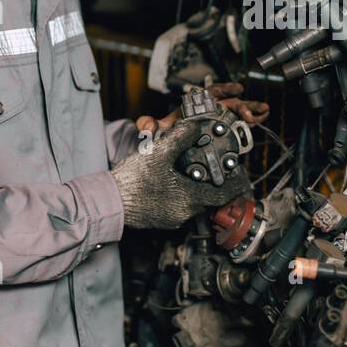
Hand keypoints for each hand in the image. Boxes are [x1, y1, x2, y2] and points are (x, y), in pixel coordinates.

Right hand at [111, 117, 252, 229]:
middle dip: (213, 182)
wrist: (107, 201)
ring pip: (192, 202)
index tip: (239, 174)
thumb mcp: (159, 152)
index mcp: (189, 199)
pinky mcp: (159, 219)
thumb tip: (195, 126)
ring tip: (193, 170)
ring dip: (196, 187)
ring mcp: (171, 219)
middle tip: (215, 167)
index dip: (233, 184)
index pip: (222, 195)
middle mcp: (183, 214)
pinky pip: (178, 206)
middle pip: (207, 198)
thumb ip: (180, 137)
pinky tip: (173, 180)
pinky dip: (182, 193)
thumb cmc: (132, 181)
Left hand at [134, 82, 269, 133]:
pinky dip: (249, 124)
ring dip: (250, 112)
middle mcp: (210, 112)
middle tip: (249, 113)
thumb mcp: (156, 129)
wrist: (167, 149)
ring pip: (237, 114)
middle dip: (242, 105)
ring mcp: (218, 123)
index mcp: (197, 106)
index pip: (212, 93)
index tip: (238, 89)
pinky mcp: (223, 135)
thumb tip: (147, 125)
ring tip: (262, 114)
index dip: (225, 89)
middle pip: (230, 103)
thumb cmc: (165, 134)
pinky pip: (238, 127)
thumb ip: (149, 125)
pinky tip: (260, 121)